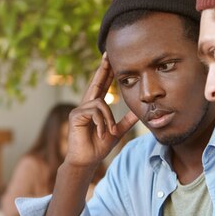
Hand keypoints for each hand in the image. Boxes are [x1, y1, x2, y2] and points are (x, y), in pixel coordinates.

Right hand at [65, 53, 137, 167]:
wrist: (86, 160)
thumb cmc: (98, 147)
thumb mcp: (116, 132)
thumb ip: (126, 121)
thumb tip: (138, 112)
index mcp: (95, 107)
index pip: (101, 86)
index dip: (106, 72)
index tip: (110, 59)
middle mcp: (86, 105)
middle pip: (96, 82)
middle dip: (103, 69)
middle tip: (108, 54)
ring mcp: (79, 109)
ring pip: (100, 103)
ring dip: (108, 119)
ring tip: (109, 132)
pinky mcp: (75, 116)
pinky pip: (94, 111)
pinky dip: (102, 123)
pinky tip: (102, 134)